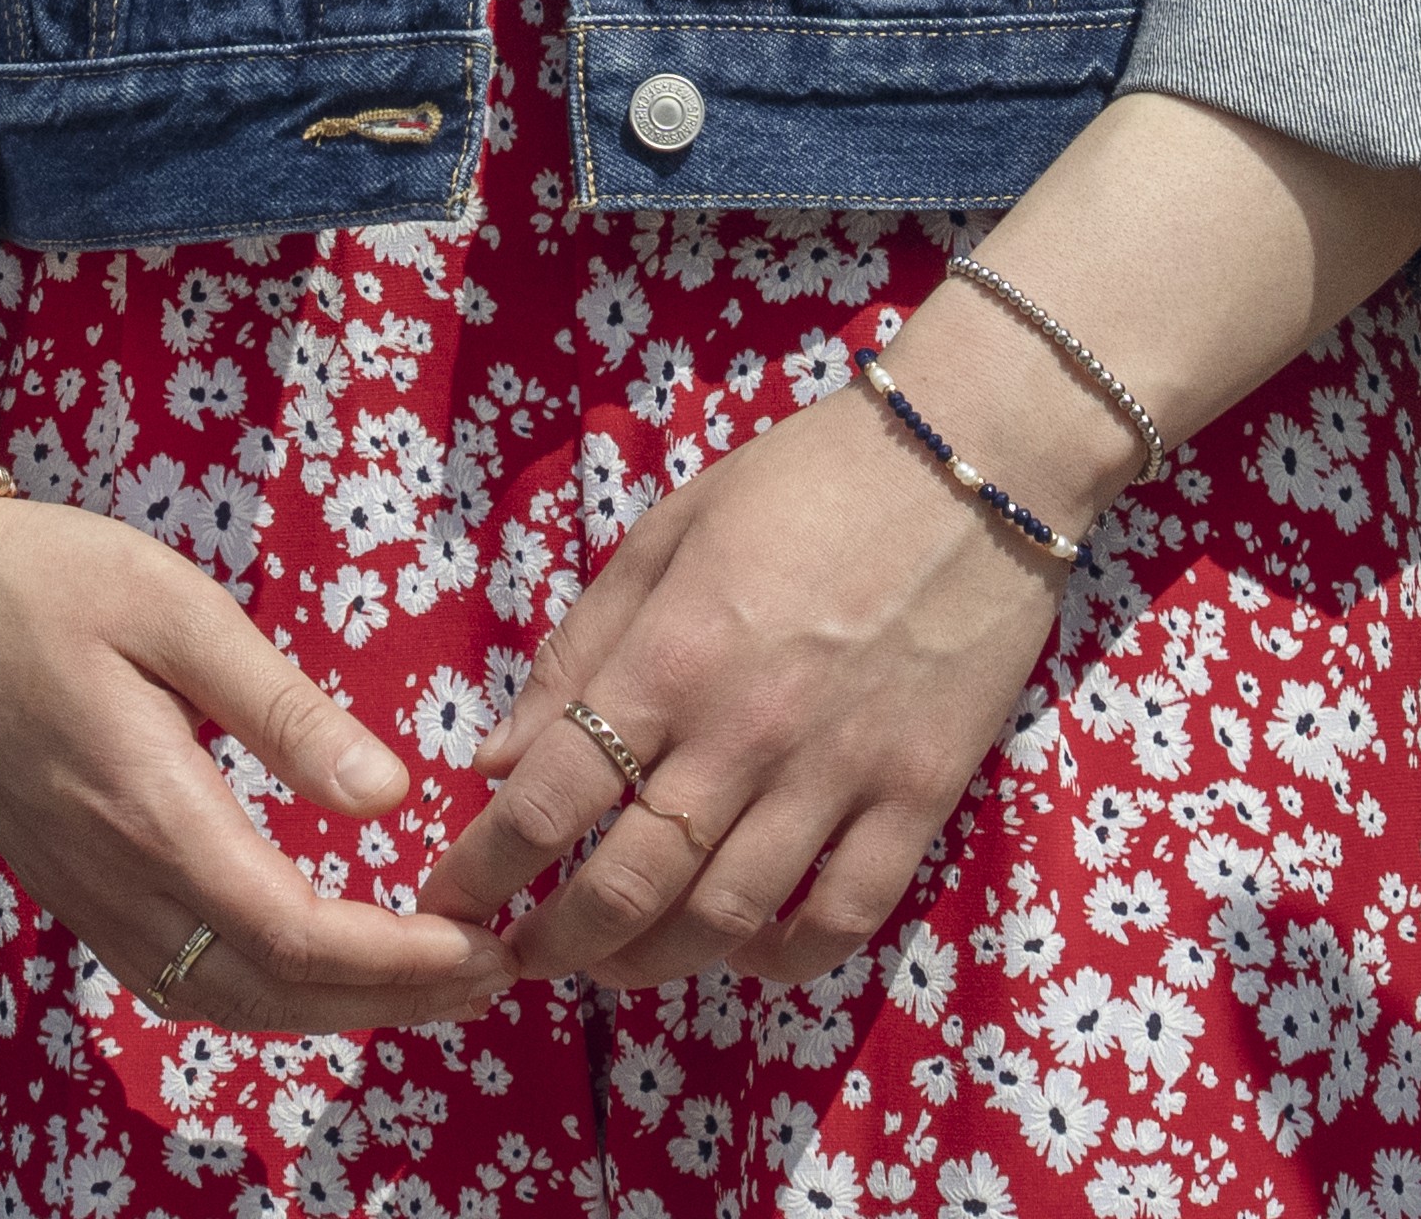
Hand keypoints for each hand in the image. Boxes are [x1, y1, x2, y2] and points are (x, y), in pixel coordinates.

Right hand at [0, 497, 514, 1042]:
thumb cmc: (51, 582)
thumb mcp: (179, 611)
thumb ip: (284, 710)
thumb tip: (388, 793)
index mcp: (153, 812)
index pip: (296, 932)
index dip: (398, 960)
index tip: (483, 945)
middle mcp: (117, 880)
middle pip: (271, 992)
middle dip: (390, 1000)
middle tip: (490, 974)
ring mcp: (87, 898)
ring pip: (222, 1002)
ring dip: (330, 1009)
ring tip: (425, 984)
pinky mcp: (73, 892)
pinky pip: (177, 981)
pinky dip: (262, 996)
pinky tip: (313, 968)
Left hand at [422, 380, 1067, 992]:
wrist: (971, 458)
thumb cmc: (802, 481)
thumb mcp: (666, 534)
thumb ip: (579, 650)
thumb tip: (495, 764)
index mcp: (670, 657)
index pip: (547, 799)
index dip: (482, 869)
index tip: (449, 902)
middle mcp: (744, 731)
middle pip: (627, 886)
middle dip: (557, 940)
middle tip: (528, 953)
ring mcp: (838, 772)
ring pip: (725, 919)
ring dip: (655, 962)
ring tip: (621, 960)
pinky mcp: (919, 796)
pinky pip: (842, 918)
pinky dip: (784, 959)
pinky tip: (748, 951)